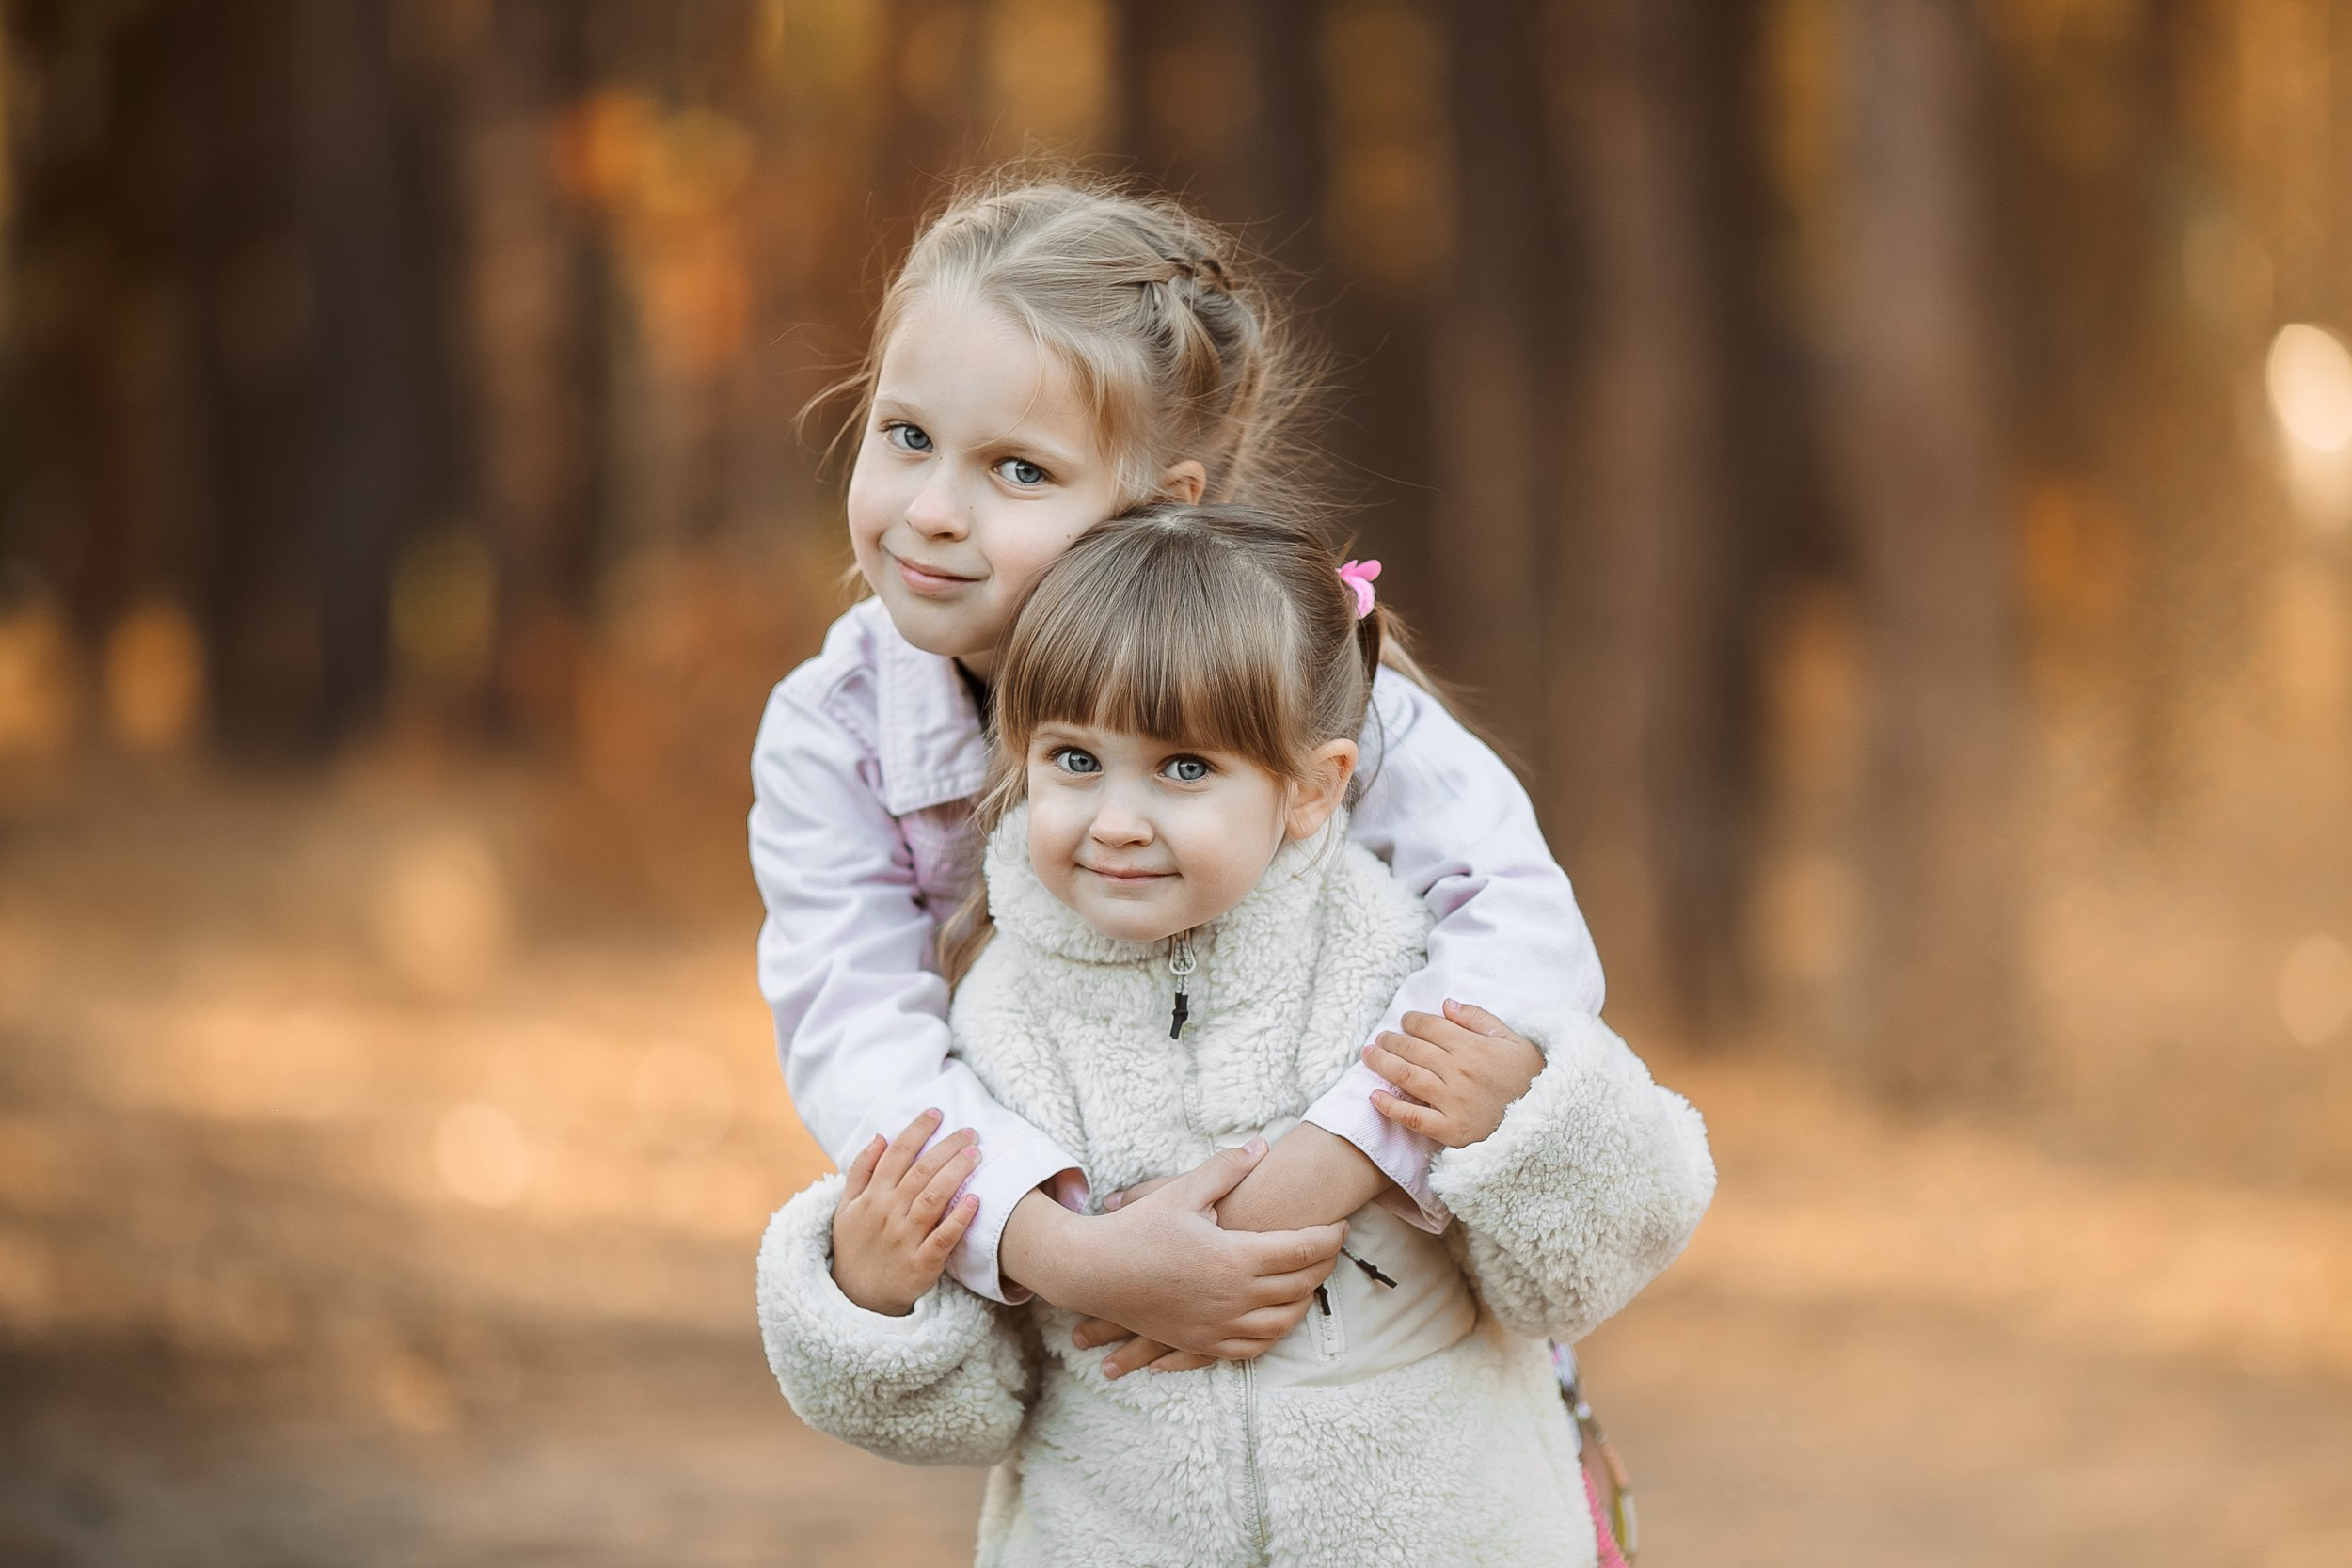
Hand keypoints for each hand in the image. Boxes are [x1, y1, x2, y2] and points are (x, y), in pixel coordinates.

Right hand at [828, 1109, 980, 1315]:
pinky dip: (959, 1219)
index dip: (917, 1130)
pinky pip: (943, 1238)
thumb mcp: (846, 1207)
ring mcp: (905, 1238)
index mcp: (872, 1196)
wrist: (856, 1296)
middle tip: (971, 1132)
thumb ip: (861, 1171)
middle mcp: (889, 1213)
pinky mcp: (922, 1264)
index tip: (937, 1112)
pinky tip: (976, 1200)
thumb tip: (879, 1136)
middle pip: (922, 1171)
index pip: (897, 1153)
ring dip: (956, 1173)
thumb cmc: (855, 1245)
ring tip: (976, 1155)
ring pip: (934, 1198)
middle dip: (947, 1147)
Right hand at [998, 1138, 1346, 1371]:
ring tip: (1307, 1283)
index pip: (1302, 1250)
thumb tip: (1260, 1146)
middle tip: (1329, 1248)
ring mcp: (1218, 1325)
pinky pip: (1250, 1348)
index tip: (1339, 1223)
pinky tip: (1273, 1319)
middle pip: (1300, 1286)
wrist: (1092, 1271)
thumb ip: (1226, 1167)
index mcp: (1236, 1258)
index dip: (1328, 1236)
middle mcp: (1234, 1297)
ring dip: (1302, 1303)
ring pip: (1281, 1323)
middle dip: (1322, 1266)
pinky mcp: (1201, 1342)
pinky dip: (1271, 1335)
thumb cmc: (1137, 1228)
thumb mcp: (1182, 1190)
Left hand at [1365, 999, 1543, 1147]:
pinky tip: (1374, 1096)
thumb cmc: (1532, 1078)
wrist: (1549, 1123)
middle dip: (1392, 1040)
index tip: (1405, 1021)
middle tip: (1380, 1037)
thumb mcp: (1514, 1040)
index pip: (1431, 1027)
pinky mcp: (1451, 1131)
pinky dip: (1390, 1107)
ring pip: (1407, 1077)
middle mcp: (1459, 1071)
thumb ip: (1479, 1019)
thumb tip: (1446, 1004)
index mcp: (1473, 1047)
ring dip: (1382, 1064)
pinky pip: (1413, 1117)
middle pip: (1413, 1050)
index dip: (1413, 1021)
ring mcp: (1453, 1102)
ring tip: (1369, 1055)